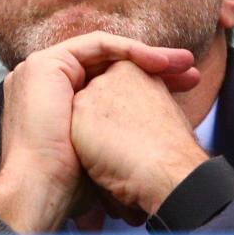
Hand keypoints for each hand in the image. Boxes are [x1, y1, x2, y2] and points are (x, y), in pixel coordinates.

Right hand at [0, 32, 196, 234]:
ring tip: (183, 64)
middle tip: (190, 73)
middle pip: (111, 65)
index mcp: (59, 104)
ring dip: (149, 55)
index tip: (184, 90)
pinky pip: (97, 45)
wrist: (43, 188)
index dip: (149, 83)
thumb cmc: (71, 184)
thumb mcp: (100, 153)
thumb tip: (144, 152)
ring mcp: (43, 71)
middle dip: (155, 67)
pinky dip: (130, 50)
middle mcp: (50, 84)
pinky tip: (159, 62)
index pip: (110, 83)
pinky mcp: (45, 63)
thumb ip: (115, 135)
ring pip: (106, 53)